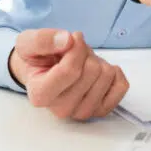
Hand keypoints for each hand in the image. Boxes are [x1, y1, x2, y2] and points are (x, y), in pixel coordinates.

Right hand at [8, 29, 128, 120]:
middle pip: (91, 71)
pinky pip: (121, 86)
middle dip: (85, 54)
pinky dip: (114, 71)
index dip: (76, 48)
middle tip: (73, 55)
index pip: (69, 71)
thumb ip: (43, 40)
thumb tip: (67, 41)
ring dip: (97, 61)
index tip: (71, 39)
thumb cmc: (36, 58)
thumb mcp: (28, 42)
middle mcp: (61, 109)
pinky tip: (98, 71)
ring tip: (82, 63)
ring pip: (106, 76)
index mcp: (40, 95)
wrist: (42, 71)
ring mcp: (82, 112)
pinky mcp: (101, 110)